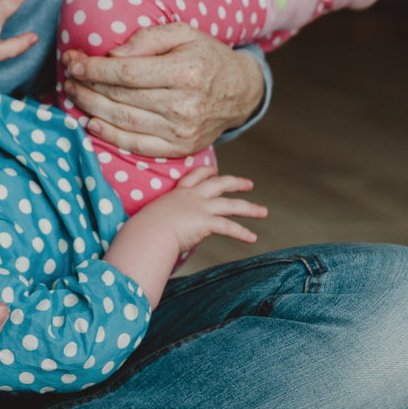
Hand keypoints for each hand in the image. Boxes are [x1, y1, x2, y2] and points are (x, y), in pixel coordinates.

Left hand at [61, 22, 264, 156]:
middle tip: (67, 75)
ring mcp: (182, 131)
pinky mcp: (180, 149)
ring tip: (73, 94)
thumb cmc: (206, 57)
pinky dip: (110, 136)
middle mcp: (184, 105)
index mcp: (186, 72)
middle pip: (121, 97)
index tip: (73, 61)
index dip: (94, 68)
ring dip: (91, 108)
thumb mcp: (184, 33)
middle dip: (87, 85)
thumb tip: (112, 54)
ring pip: (124, 121)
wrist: (240, 92)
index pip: (127, 72)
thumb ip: (147, 38)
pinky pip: (137, 145)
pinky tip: (92, 122)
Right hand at [130, 166, 267, 252]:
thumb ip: (163, 221)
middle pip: (219, 184)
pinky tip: (252, 238)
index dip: (207, 172)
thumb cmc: (144, 229)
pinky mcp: (206, 222)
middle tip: (249, 184)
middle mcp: (192, 197)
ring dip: (250, 208)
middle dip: (236, 182)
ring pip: (231, 204)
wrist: (147, 232)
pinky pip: (228, 227)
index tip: (215, 170)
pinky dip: (242, 233)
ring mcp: (200, 208)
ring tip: (263, 212)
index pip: (194, 176)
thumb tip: (162, 232)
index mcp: (177, 194)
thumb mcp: (153, 218)